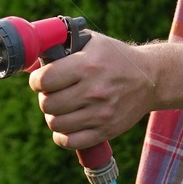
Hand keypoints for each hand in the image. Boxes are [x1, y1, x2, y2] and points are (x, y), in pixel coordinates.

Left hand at [28, 31, 156, 150]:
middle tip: (52, 93)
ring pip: (56, 124)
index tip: (40, 80)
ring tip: (60, 108)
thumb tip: (32, 57)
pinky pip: (71, 142)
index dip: (36, 81)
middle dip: (45, 97)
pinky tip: (66, 126)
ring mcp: (101, 113)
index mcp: (87, 65)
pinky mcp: (106, 131)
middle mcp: (94, 91)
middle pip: (48, 104)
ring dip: (53, 116)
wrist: (151, 79)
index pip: (44, 80)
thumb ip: (62, 45)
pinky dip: (62, 136)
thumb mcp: (92, 42)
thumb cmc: (116, 58)